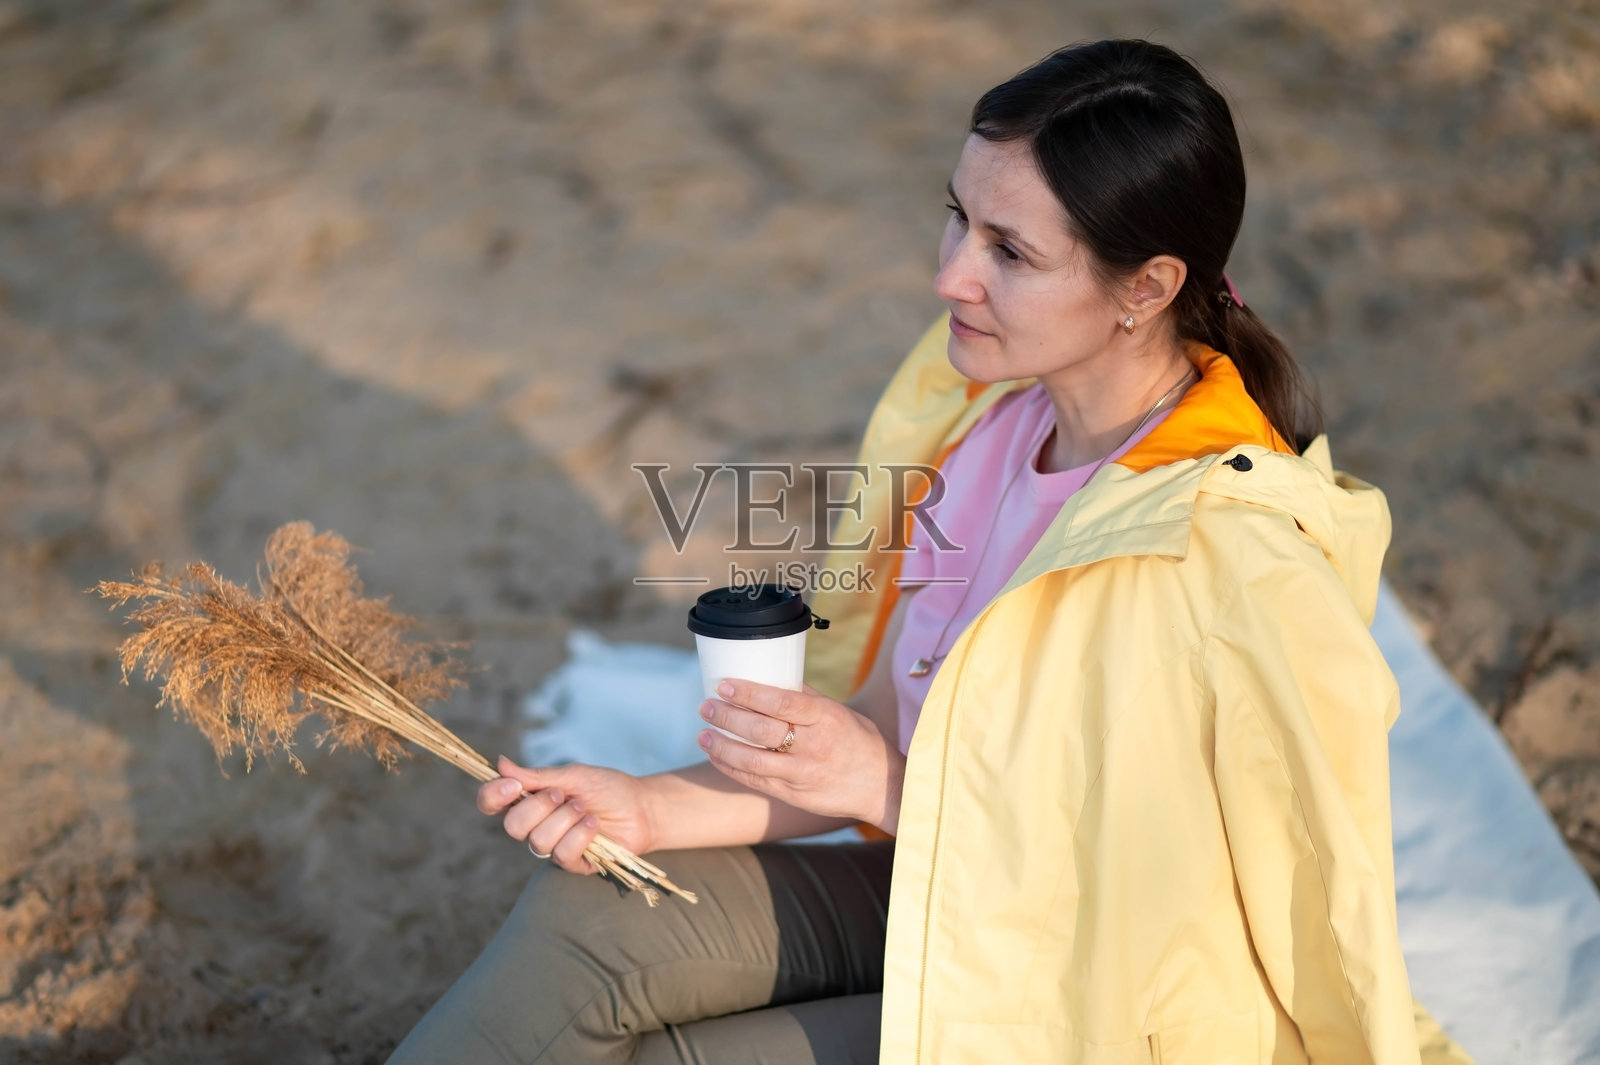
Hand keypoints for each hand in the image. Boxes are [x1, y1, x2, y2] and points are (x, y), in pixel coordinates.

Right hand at [478, 755, 654, 875]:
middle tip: (564, 794)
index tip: (513, 786)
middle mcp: (534, 826)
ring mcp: (553, 846)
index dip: (492, 796)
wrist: (642, 807)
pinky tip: (594, 824)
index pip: (492, 804)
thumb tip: (500, 764)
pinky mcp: (573, 863)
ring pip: (538, 841)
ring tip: (585, 808)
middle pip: (512, 826)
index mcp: (529, 801)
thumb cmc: (607, 788)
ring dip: (565, 819)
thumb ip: (537, 776)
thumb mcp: (572, 775)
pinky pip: (562, 854)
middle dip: (539, 807)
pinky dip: (580, 835)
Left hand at [698, 680, 905, 832]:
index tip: (725, 684)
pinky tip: (715, 755)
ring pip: (751, 760)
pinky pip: (754, 781)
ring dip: (721, 745)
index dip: (749, 693)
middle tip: (706, 706)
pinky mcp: (793, 795)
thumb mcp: (840, 712)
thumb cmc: (859, 742)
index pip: (781, 702)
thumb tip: (772, 677)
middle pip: (761, 730)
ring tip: (702, 733)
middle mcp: (814, 746)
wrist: (881, 787)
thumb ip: (807, 698)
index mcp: (826, 718)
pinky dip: (729, 767)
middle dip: (727, 717)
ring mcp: (802, 774)